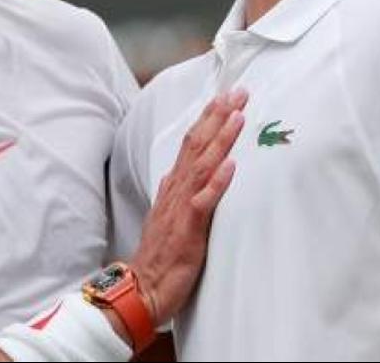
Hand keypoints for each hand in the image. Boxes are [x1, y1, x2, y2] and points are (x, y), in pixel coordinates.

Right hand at [130, 90, 247, 324]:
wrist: (142, 288)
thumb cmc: (159, 255)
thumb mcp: (168, 216)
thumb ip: (177, 193)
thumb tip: (181, 173)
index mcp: (173, 186)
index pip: (191, 143)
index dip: (208, 119)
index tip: (226, 97)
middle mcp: (175, 190)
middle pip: (196, 145)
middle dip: (218, 116)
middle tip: (238, 92)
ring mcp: (180, 207)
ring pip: (202, 165)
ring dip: (221, 139)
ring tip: (238, 116)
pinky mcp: (187, 229)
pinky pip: (203, 201)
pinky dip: (217, 182)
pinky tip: (230, 165)